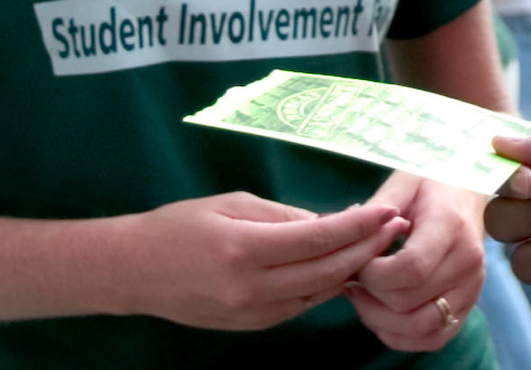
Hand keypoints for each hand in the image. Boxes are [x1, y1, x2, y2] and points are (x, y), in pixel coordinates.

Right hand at [121, 191, 406, 330]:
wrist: (135, 271)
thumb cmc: (180, 226)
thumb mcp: (231, 204)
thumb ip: (283, 215)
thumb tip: (329, 222)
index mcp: (244, 249)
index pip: (317, 238)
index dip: (357, 226)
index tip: (386, 211)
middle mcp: (252, 288)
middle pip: (326, 271)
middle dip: (366, 249)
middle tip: (396, 227)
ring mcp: (253, 313)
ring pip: (318, 293)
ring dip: (351, 269)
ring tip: (378, 245)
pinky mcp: (253, 326)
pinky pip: (300, 305)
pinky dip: (325, 286)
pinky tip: (341, 266)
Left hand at [350, 171, 485, 350]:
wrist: (470, 192)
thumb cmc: (432, 183)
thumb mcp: (403, 183)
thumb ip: (376, 210)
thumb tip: (344, 234)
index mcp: (450, 226)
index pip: (411, 268)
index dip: (373, 275)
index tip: (357, 262)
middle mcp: (467, 262)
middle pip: (410, 303)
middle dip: (370, 297)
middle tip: (352, 280)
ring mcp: (472, 288)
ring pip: (423, 329)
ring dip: (382, 322)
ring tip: (363, 299)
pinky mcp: (468, 306)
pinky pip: (435, 338)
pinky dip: (403, 337)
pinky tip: (382, 316)